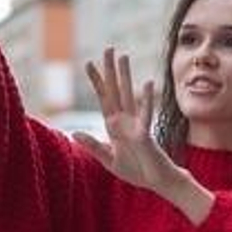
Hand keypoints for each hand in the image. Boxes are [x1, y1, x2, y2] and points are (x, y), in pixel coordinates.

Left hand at [76, 49, 213, 222]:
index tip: (89, 62)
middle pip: (115, 90)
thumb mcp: (108, 160)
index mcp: (115, 126)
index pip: (104, 99)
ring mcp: (136, 125)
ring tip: (124, 56)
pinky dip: (146, 100)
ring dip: (126, 76)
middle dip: (111, 70)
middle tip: (108, 48)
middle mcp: (125, 121)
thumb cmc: (137, 171)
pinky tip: (148, 83)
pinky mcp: (145, 135)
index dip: (97, 81)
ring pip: (128, 96)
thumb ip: (93, 146)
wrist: (157, 183)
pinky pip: (145, 115)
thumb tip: (74, 132)